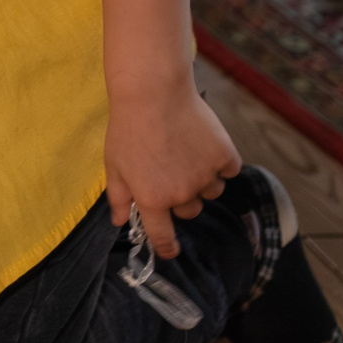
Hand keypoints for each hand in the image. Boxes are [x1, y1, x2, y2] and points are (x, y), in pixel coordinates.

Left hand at [103, 82, 240, 259]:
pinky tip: (204, 143)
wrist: (153, 92)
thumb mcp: (114, 164)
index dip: (167, 247)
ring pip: (211, 191)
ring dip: (202, 179)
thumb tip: (120, 221)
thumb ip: (118, 197)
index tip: (170, 251)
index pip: (162, 236)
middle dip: (182, 197)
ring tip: (185, 151)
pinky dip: (220, 162)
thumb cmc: (128, 127)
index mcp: (152, 199)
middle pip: (189, 211)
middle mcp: (181, 194)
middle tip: (170, 170)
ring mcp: (205, 176)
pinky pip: (228, 170)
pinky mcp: (224, 156)